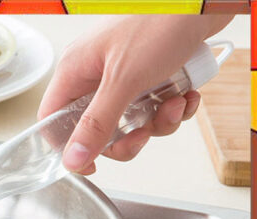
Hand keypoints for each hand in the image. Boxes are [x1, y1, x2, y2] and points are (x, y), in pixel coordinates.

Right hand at [38, 15, 232, 173]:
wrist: (203, 0)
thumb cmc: (159, 21)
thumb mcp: (124, 80)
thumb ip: (97, 124)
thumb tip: (73, 159)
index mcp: (76, 71)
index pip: (53, 120)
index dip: (67, 147)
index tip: (91, 164)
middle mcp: (95, 77)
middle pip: (96, 129)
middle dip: (125, 138)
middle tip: (143, 135)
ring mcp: (123, 77)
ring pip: (129, 123)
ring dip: (156, 122)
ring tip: (174, 103)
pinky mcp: (148, 77)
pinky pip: (152, 110)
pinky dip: (171, 109)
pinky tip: (185, 95)